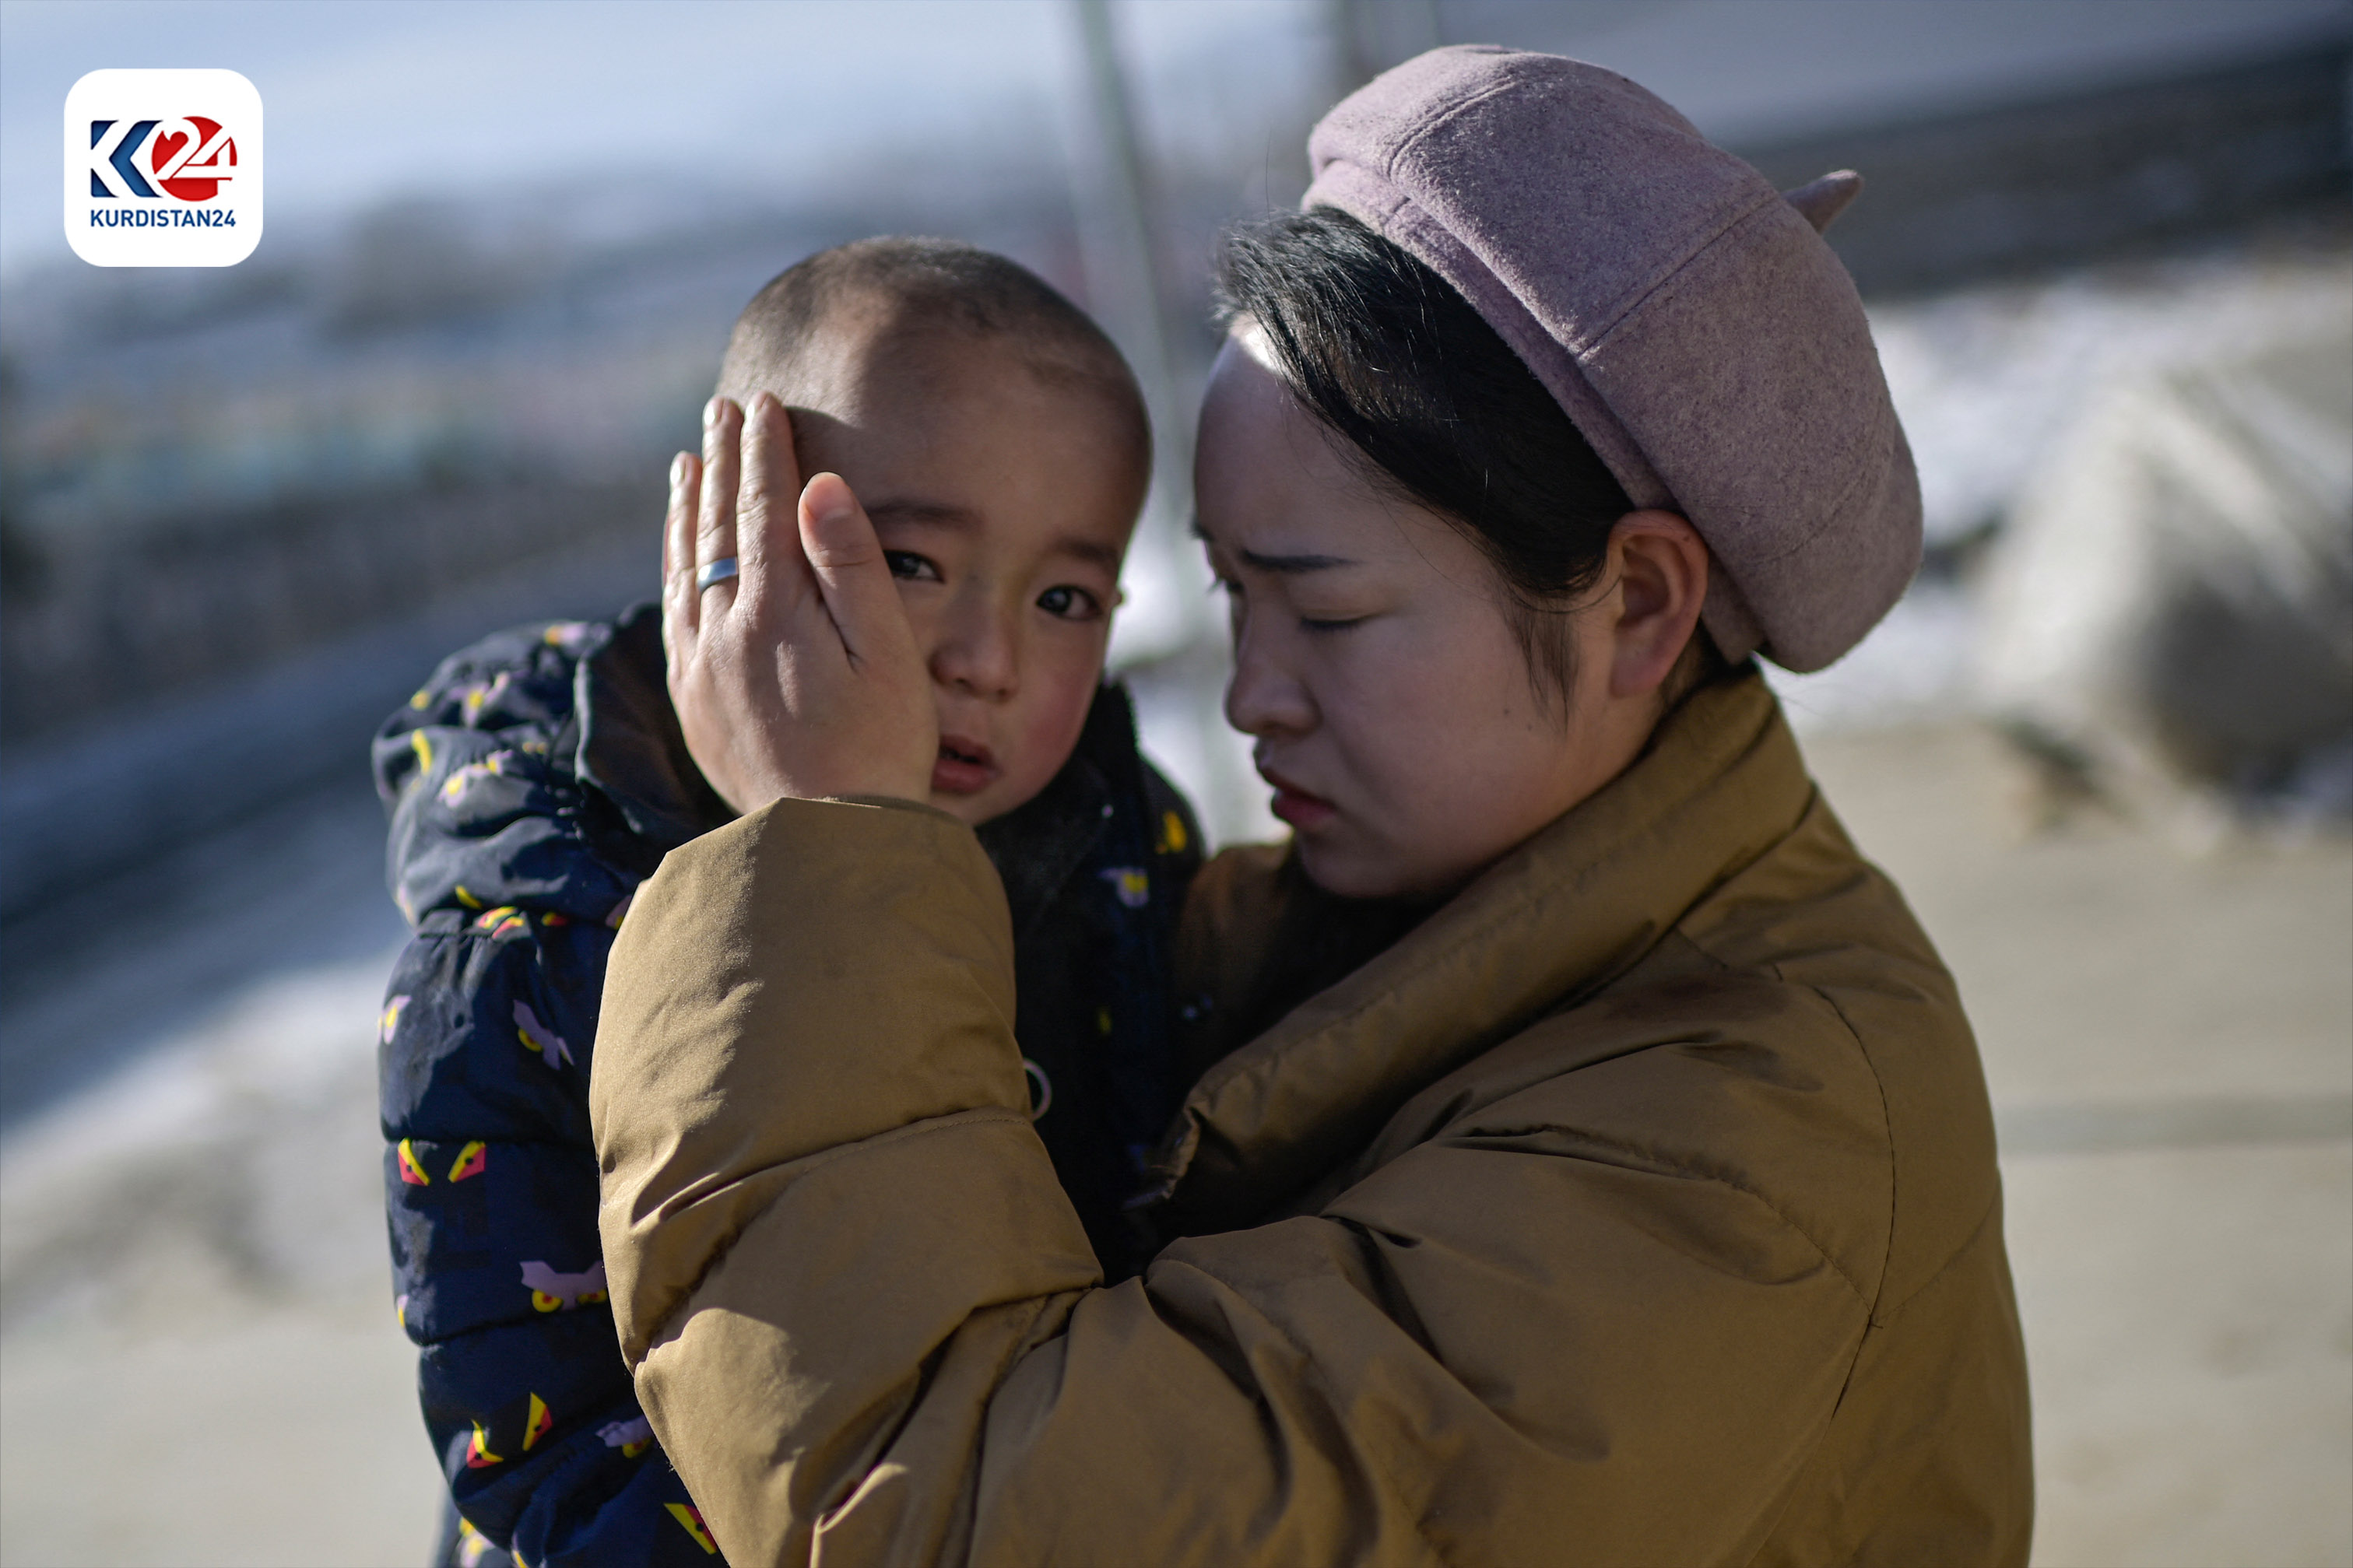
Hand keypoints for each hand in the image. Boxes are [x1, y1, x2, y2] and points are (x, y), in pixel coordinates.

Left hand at [662, 393, 937, 814]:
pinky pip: (672, 610)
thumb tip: (819, 485)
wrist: (829, 842)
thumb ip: (851, 564)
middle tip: (724, 410)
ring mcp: (699, 668)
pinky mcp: (691, 701)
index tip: (765, 405)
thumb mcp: (888, 653)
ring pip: (683, 564)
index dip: (764, 453)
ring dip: (688, 506)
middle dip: (720, 462)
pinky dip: (673, 562)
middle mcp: (721, 633)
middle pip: (715, 526)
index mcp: (773, 614)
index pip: (761, 509)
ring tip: (690, 459)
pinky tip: (679, 546)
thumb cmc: (881, 748)